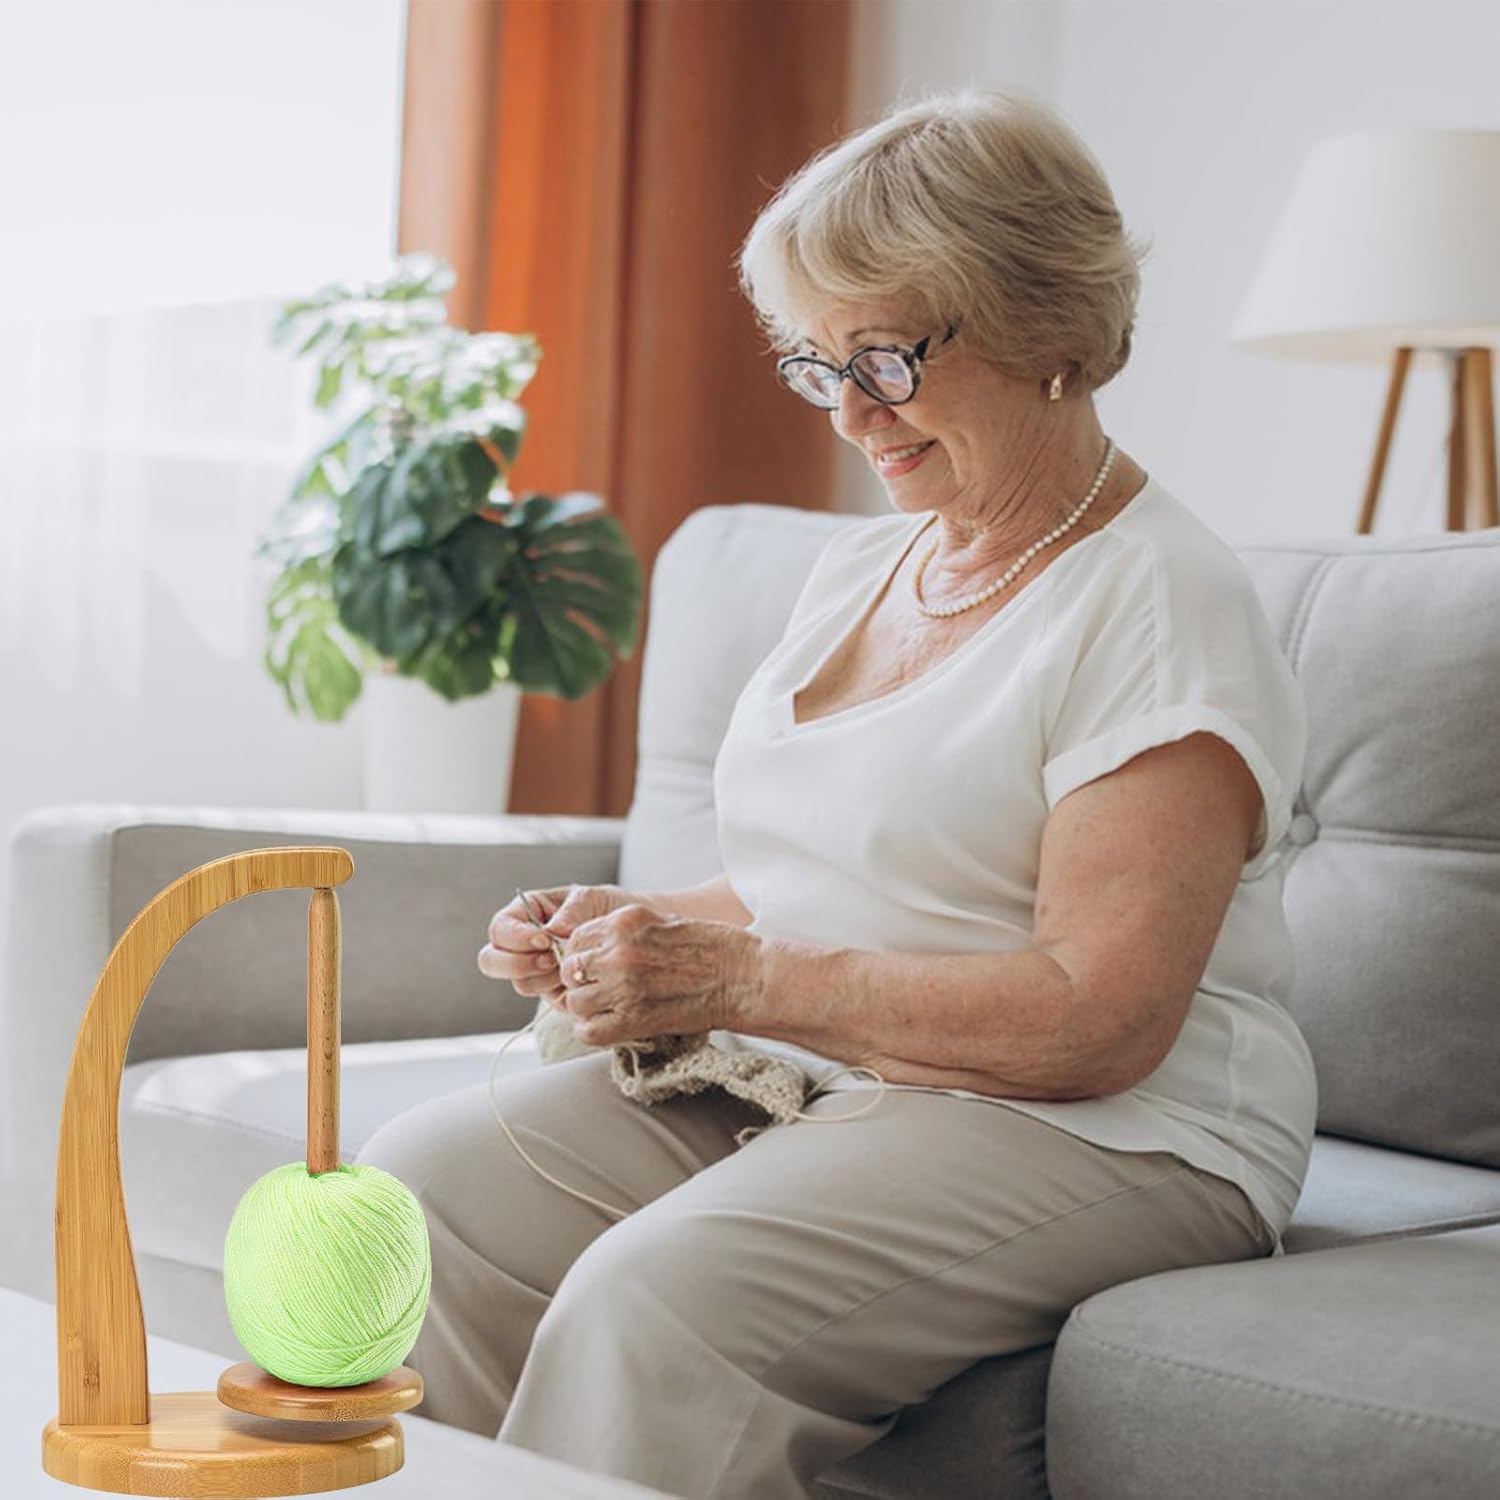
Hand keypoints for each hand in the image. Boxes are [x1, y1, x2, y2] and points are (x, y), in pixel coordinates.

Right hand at [478, 883, 632, 1009]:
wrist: (632, 934)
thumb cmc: (606, 908)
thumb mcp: (591, 899)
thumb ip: (571, 910)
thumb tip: (553, 930)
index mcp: (524, 915)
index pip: (499, 929)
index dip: (515, 937)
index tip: (544, 938)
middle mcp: (521, 945)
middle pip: (491, 961)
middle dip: (517, 964)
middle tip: (549, 959)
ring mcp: (534, 970)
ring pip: (520, 984)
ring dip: (545, 977)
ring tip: (571, 964)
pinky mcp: (552, 991)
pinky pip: (546, 998)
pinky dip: (562, 990)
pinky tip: (579, 976)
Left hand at [554, 905, 763, 1047]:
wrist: (742, 976)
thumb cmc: (712, 948)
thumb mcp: (661, 922)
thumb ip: (624, 934)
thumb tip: (593, 952)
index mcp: (624, 922)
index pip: (574, 940)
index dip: (579, 956)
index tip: (592, 968)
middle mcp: (618, 951)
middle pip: (569, 971)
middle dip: (580, 982)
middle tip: (601, 990)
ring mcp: (624, 985)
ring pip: (575, 1002)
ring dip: (588, 1008)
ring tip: (610, 1009)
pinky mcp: (634, 1018)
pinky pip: (589, 1031)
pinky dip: (595, 1031)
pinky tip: (613, 1026)